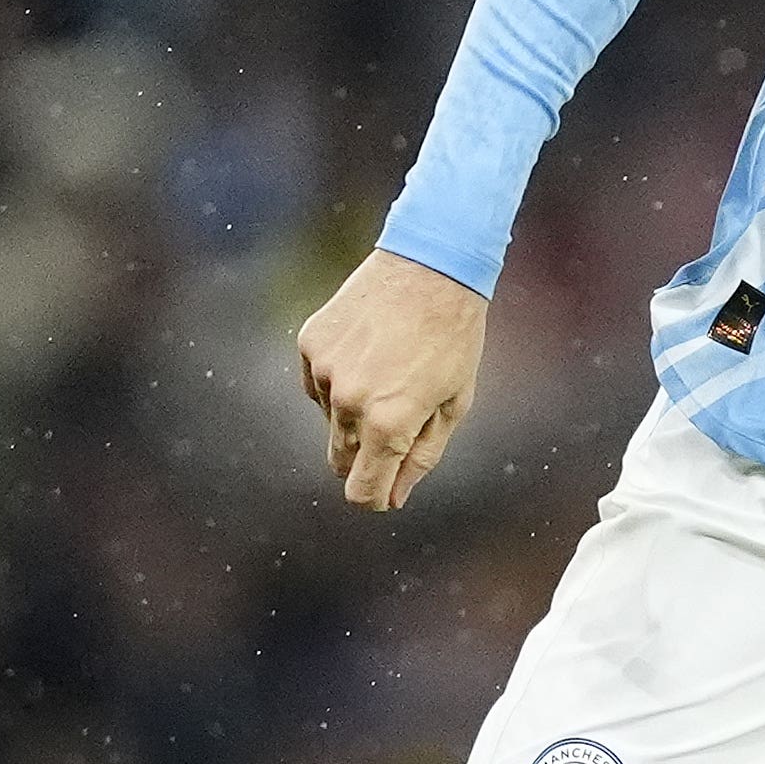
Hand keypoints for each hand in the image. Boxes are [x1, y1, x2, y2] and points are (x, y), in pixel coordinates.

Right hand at [296, 248, 489, 509]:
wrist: (430, 265)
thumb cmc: (453, 336)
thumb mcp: (454, 403)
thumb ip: (421, 456)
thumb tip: (394, 498)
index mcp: (389, 422)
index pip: (362, 490)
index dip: (374, 497)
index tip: (384, 492)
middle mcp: (349, 402)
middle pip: (341, 460)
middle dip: (366, 456)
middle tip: (395, 425)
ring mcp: (324, 371)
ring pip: (331, 419)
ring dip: (354, 411)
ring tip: (389, 371)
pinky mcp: (310, 344)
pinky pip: (317, 384)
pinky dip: (338, 380)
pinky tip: (368, 352)